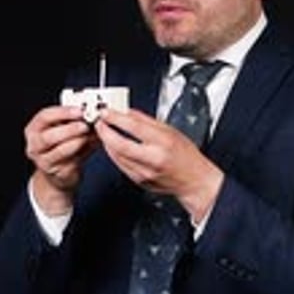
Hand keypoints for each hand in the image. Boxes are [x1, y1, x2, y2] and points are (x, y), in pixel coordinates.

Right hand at [25, 105, 98, 213]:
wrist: (57, 174)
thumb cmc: (59, 147)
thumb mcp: (61, 130)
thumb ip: (73, 121)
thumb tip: (90, 113)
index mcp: (34, 129)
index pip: (44, 117)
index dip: (63, 112)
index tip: (79, 111)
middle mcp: (35, 146)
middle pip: (48, 136)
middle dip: (69, 129)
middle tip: (85, 125)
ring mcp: (44, 161)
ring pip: (59, 152)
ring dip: (77, 142)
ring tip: (88, 136)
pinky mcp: (57, 173)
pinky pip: (72, 162)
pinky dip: (84, 153)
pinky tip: (92, 146)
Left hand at [96, 107, 224, 223]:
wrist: (193, 181)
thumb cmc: (186, 156)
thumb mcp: (171, 131)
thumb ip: (147, 121)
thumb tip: (128, 112)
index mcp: (163, 142)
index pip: (133, 127)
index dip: (116, 118)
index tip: (107, 112)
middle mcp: (153, 159)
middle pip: (120, 144)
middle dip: (105, 132)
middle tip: (100, 123)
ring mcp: (145, 172)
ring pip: (117, 156)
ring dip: (107, 143)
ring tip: (105, 133)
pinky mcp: (140, 181)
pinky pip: (121, 166)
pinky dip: (115, 155)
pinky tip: (115, 147)